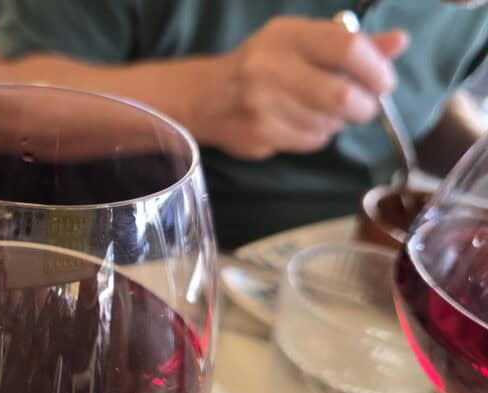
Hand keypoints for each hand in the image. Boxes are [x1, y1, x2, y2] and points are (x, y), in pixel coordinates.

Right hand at [193, 17, 409, 159]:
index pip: (346, 48)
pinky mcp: (260, 135)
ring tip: (324, 110)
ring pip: (329, 123)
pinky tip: (302, 122)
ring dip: (339, 121)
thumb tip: (400, 42)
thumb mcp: (301, 42)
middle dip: (364, 106)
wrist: (205, 97)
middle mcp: (270, 69)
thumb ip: (351, 44)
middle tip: (364, 105)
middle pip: (342, 95)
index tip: (383, 82)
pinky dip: (318, 134)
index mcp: (286, 37)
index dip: (376, 69)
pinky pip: (311, 141)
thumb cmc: (261, 63)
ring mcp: (262, 106)